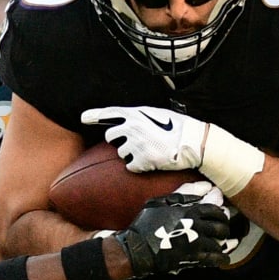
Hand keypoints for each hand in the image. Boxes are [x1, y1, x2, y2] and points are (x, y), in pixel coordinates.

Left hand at [81, 105, 207, 173]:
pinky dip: (139, 166)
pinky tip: (153, 160)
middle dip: (119, 140)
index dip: (95, 115)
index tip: (84, 118)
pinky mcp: (140, 160)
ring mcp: (135, 144)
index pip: (111, 113)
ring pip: (121, 153)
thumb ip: (140, 117)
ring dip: (131, 154)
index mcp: (137, 113)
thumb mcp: (158, 114)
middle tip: (136, 143)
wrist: (194, 142)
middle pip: (110, 136)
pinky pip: (131, 166)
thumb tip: (124, 122)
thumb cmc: (178, 128)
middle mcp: (132, 127)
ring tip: (150, 150)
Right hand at [116, 191, 233, 276]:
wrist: (135, 249)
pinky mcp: (191, 258)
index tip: (219, 216)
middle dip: (224, 228)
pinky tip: (223, 259)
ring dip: (223, 244)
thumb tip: (203, 188)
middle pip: (220, 226)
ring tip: (224, 244)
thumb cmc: (144, 225)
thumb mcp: (158, 203)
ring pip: (218, 243)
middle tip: (222, 230)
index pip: (214, 210)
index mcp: (189, 212)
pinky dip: (220, 259)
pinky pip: (212, 259)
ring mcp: (194, 244)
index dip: (219, 213)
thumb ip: (181, 195)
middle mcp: (195, 227)